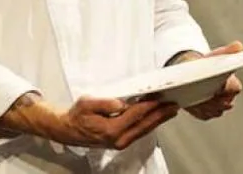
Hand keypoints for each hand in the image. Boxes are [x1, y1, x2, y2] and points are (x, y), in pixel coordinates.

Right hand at [56, 95, 179, 149]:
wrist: (68, 131)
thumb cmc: (77, 116)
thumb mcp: (86, 103)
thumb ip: (105, 103)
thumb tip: (122, 103)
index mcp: (111, 129)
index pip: (135, 115)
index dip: (148, 106)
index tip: (159, 99)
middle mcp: (119, 139)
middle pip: (144, 125)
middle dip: (160, 115)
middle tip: (173, 106)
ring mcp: (120, 142)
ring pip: (144, 130)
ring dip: (157, 120)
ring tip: (169, 111)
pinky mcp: (121, 142)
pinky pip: (139, 132)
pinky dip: (148, 124)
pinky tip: (154, 118)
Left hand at [178, 41, 242, 119]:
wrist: (194, 74)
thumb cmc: (206, 65)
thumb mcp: (215, 56)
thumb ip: (227, 51)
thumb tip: (239, 45)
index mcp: (234, 86)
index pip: (230, 90)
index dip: (221, 87)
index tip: (211, 83)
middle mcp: (228, 101)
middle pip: (220, 103)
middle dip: (210, 98)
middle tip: (197, 91)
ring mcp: (218, 110)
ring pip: (211, 110)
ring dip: (202, 105)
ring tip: (191, 96)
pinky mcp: (206, 115)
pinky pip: (202, 115)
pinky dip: (195, 110)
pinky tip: (187, 103)